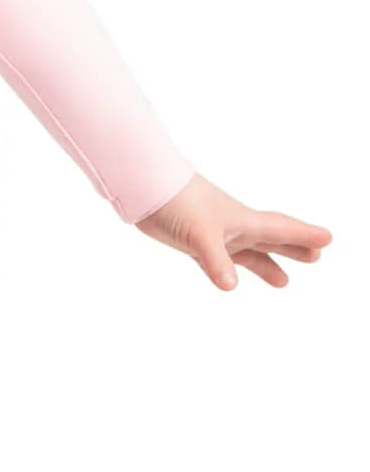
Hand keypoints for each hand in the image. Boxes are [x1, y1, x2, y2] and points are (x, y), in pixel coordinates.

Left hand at [133, 172, 332, 290]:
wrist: (143, 186)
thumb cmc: (176, 201)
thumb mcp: (199, 233)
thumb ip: (216, 260)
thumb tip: (231, 286)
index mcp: (241, 221)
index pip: (280, 229)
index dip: (304, 234)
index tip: (327, 238)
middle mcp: (232, 225)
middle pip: (271, 239)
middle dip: (293, 248)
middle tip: (316, 256)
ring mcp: (213, 232)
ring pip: (248, 250)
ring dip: (267, 263)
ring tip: (284, 281)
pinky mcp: (193, 239)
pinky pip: (221, 257)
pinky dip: (231, 267)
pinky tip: (231, 278)